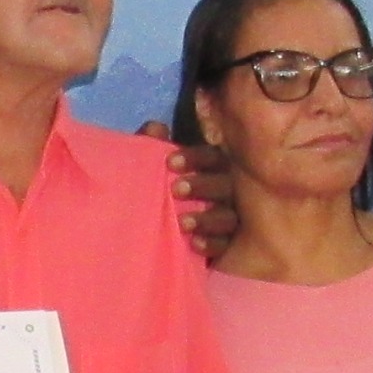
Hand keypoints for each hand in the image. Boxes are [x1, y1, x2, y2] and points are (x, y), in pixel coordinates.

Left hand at [144, 123, 244, 260]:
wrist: (143, 237)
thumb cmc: (154, 194)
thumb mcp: (150, 169)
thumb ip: (151, 147)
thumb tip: (155, 127)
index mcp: (210, 170)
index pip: (213, 158)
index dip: (195, 158)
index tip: (170, 163)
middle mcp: (225, 192)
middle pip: (225, 185)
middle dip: (203, 186)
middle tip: (176, 189)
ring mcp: (229, 220)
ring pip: (229, 217)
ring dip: (208, 218)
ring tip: (183, 223)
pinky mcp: (226, 246)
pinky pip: (227, 244)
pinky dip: (212, 243)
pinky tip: (195, 244)